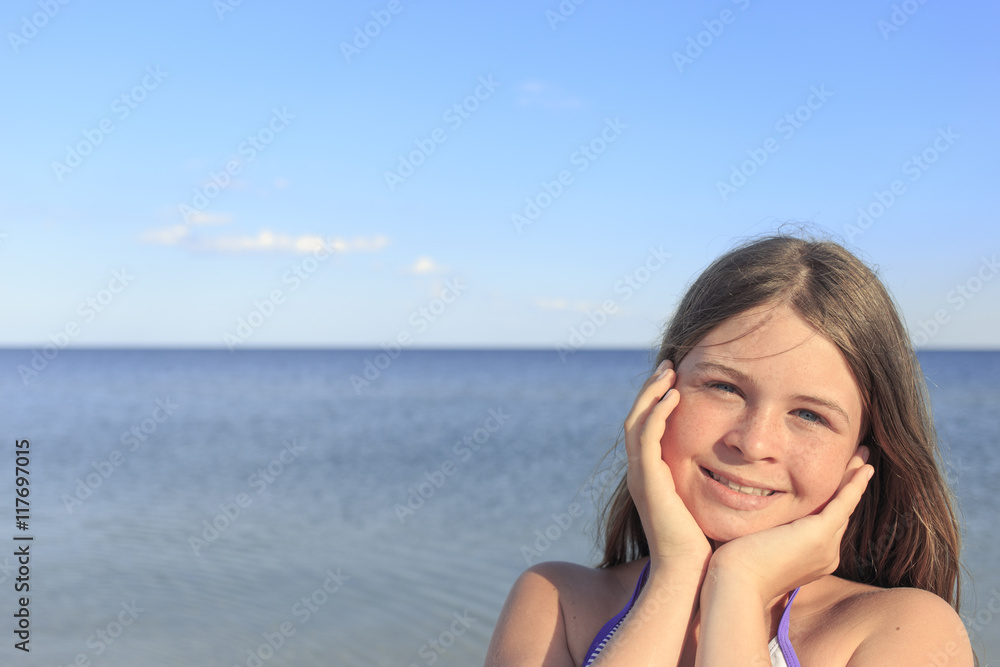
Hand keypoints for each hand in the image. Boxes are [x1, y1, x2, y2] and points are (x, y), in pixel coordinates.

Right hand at [624, 360, 711, 570]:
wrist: (690, 576)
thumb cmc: (704, 548)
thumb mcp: (706, 506)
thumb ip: (712, 484)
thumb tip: (738, 472)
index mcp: (651, 477)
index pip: (646, 429)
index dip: (657, 403)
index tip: (675, 381)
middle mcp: (640, 474)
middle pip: (636, 418)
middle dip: (650, 390)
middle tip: (668, 366)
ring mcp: (641, 477)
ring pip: (636, 422)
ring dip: (651, 393)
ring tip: (668, 372)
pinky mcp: (648, 481)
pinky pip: (646, 437)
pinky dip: (657, 413)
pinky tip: (674, 396)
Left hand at [707, 447, 873, 603]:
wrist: (736, 582)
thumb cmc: (735, 568)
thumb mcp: (756, 545)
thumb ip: (767, 534)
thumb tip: (756, 517)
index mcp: (812, 560)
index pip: (827, 523)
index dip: (834, 500)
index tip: (840, 481)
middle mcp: (826, 556)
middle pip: (841, 513)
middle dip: (849, 486)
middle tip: (862, 463)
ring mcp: (826, 547)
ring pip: (844, 506)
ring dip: (855, 479)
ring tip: (864, 458)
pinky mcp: (819, 534)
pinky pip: (843, 503)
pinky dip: (854, 485)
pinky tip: (865, 469)